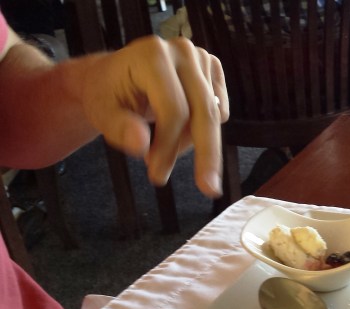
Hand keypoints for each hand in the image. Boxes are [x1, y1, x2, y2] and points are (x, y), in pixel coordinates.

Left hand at [80, 36, 228, 197]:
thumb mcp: (102, 113)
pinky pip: (219, 110)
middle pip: (204, 112)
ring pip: (213, 115)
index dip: (169, 146)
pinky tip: (179, 129)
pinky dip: (202, 129)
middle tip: (208, 188)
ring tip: (165, 146)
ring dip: (193, 142)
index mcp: (152, 55)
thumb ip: (120, 129)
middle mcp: (182, 51)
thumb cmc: (106, 93)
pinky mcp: (213, 68)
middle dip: (205, 154)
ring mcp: (201, 57)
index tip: (158, 174)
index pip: (174, 109)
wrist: (113, 76)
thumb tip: (142, 145)